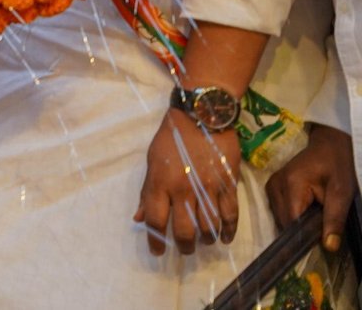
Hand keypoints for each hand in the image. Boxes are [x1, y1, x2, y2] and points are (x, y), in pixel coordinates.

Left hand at [134, 109, 240, 254]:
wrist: (202, 116)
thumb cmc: (171, 137)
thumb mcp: (151, 161)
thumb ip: (146, 192)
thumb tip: (139, 218)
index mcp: (160, 183)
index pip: (156, 221)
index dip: (156, 241)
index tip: (157, 252)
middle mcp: (183, 189)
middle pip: (184, 230)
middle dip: (184, 246)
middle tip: (185, 250)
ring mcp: (208, 188)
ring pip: (209, 227)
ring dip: (206, 240)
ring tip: (203, 242)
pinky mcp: (229, 185)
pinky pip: (231, 215)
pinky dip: (229, 231)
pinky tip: (225, 238)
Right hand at [267, 123, 355, 252]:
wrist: (328, 145)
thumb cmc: (337, 166)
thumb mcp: (342, 192)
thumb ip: (335, 219)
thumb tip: (329, 247)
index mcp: (291, 184)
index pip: (291, 221)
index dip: (304, 235)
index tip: (319, 243)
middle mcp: (274, 185)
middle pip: (283, 221)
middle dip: (300, 230)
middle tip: (321, 228)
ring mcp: (271, 186)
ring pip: (279, 217)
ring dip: (296, 223)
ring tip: (314, 217)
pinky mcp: (272, 187)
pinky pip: (279, 210)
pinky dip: (292, 216)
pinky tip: (306, 212)